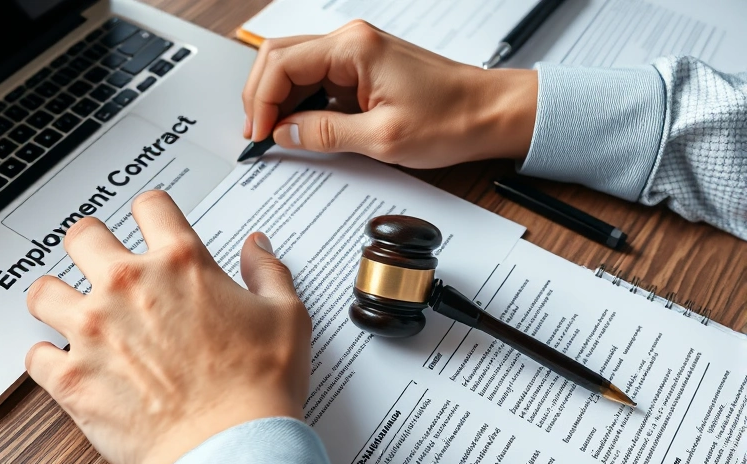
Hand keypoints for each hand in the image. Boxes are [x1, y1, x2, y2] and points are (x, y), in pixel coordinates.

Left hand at [25, 191, 311, 463]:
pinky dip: (45, 361)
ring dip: (54, 299)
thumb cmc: (259, 388)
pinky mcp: (72, 377)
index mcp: (180, 263)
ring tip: (66, 310)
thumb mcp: (286, 316)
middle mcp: (129, 286)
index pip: (150, 206)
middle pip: (83, 235)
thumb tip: (256, 247)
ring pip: (43, 291)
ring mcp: (93, 330)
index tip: (148, 223)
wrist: (230, 449)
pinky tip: (59, 364)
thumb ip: (268, 272)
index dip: (150, 212)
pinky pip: (35, 357)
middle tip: (97, 260)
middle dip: (90, 244)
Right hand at [242, 20, 537, 167]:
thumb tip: (284, 133)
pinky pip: (317, 79)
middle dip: (260, 96)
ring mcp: (356, 54)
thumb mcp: (382, 139)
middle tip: (256, 134)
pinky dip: (300, 102)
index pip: (282, 64)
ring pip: (295, 67)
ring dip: (278, 100)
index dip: (261, 101)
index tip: (258, 134)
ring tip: (273, 135)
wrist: (491, 113)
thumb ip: (325, 134)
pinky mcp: (363, 69)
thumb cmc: (452, 119)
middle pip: (280, 57)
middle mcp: (352, 42)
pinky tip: (298, 127)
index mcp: (354, 48)